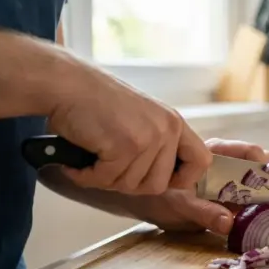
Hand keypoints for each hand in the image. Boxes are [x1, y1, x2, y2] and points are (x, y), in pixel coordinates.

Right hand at [46, 60, 211, 194]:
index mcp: (174, 123)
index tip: (160, 180)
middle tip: (107, 169)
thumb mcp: (142, 118)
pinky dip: (86, 177)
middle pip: (158, 185)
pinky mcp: (125, 146)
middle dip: (129, 184)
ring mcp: (148, 138)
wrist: (67, 83)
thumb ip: (157, 143)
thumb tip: (163, 180)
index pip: (201, 162)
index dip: (183, 179)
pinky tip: (76, 164)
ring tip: (90, 160)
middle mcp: (167, 129)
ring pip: (130, 185)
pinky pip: (107, 179)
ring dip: (104, 179)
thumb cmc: (96, 101)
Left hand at [127, 138, 268, 234]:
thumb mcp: (178, 204)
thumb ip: (202, 212)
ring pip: (260, 184)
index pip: (249, 151)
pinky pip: (252, 200)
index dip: (267, 163)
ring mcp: (232, 182)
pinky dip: (264, 208)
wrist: (145, 203)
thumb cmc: (159, 196)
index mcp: (216, 156)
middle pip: (262, 167)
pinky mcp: (231, 199)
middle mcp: (228, 166)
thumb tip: (229, 223)